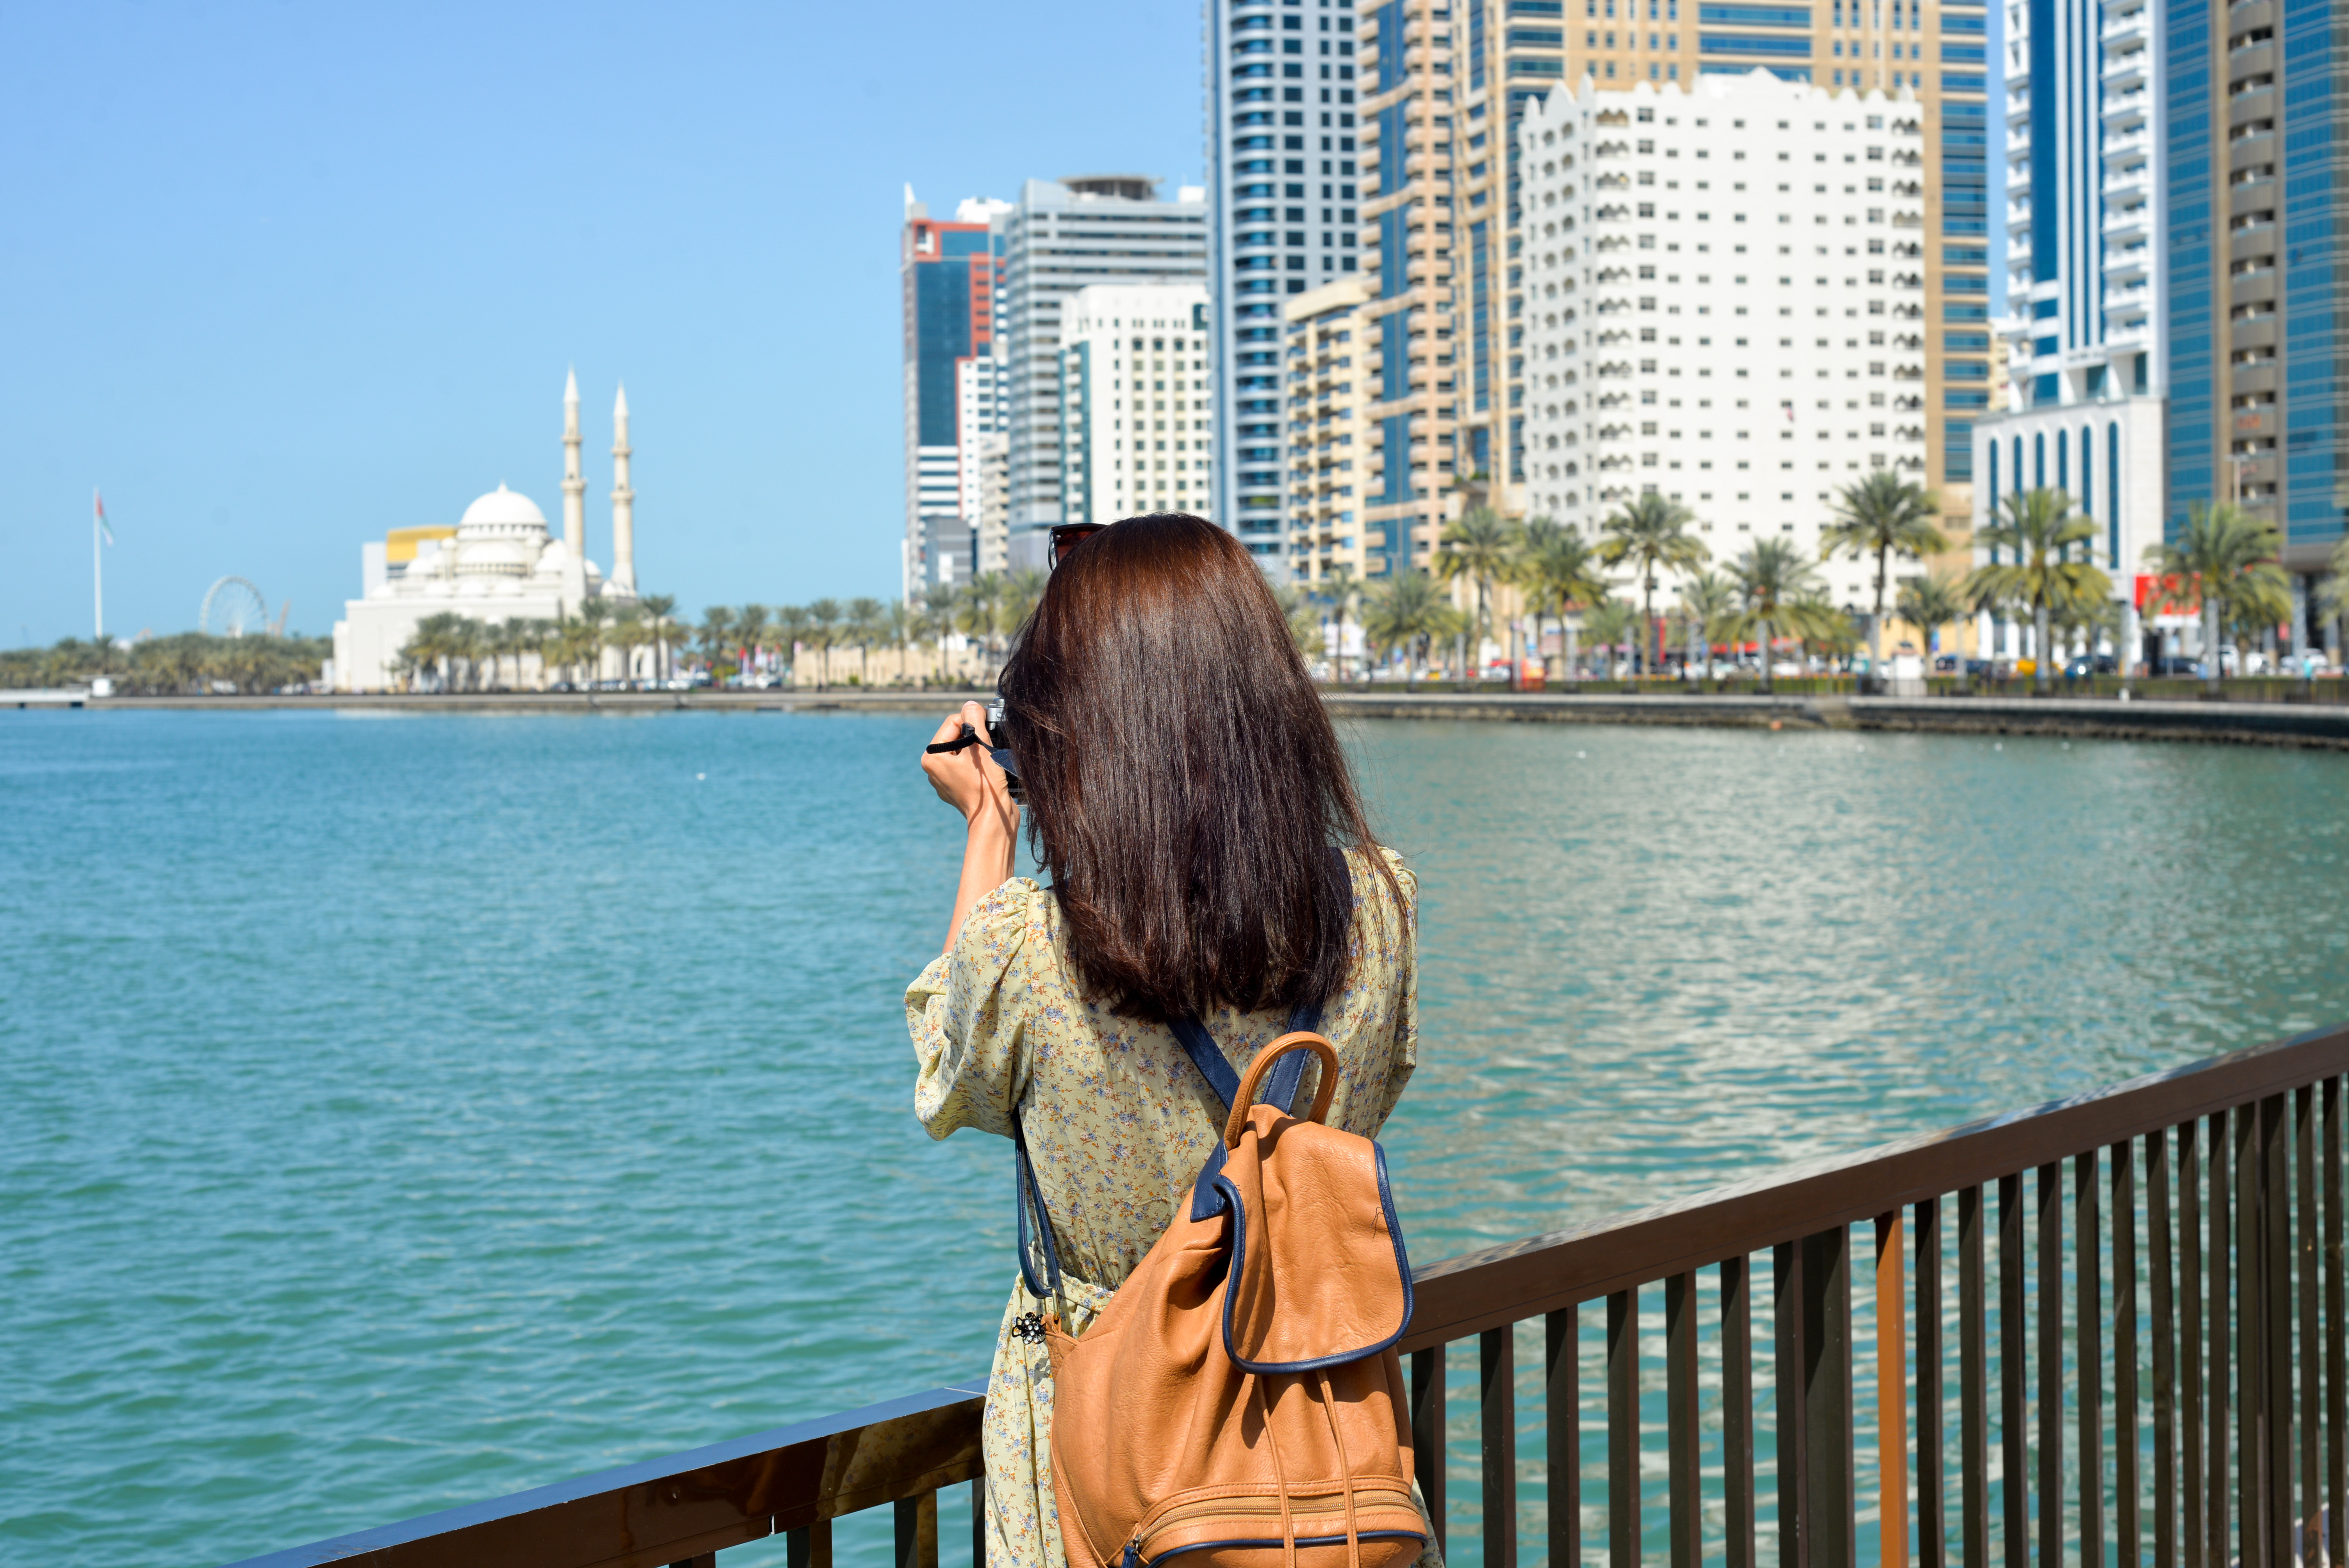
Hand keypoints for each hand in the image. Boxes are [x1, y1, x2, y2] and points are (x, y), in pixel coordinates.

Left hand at [922, 702, 1017, 837]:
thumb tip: (970, 705)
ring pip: (964, 752)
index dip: (973, 724)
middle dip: (975, 739)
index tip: (986, 734)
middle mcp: (933, 769)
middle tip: (987, 751)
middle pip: (957, 737)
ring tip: (987, 764)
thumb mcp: (980, 745)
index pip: (953, 723)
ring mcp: (944, 781)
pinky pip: (967, 767)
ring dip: (978, 751)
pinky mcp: (957, 789)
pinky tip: (986, 774)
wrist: (993, 819)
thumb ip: (974, 720)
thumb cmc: (985, 784)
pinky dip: (978, 765)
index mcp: (931, 757)